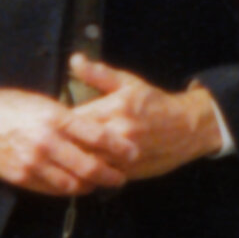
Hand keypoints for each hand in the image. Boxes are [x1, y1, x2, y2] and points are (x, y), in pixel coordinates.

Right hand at [0, 84, 128, 194]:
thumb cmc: (14, 107)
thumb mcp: (45, 103)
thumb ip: (72, 119)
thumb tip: (102, 133)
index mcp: (57, 118)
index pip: (99, 137)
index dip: (120, 148)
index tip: (133, 154)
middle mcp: (47, 141)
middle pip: (90, 167)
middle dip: (111, 175)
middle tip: (121, 177)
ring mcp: (33, 162)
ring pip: (73, 184)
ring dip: (91, 186)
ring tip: (100, 183)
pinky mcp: (21, 177)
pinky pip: (53, 190)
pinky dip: (68, 190)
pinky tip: (76, 186)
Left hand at [64, 57, 224, 179]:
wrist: (189, 128)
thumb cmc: (156, 104)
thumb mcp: (130, 83)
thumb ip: (99, 74)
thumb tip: (75, 60)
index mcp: (114, 109)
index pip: (71, 120)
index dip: (56, 123)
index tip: (49, 123)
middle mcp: (118, 133)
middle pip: (76, 145)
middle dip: (61, 145)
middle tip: (48, 143)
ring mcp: (124, 156)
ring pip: (87, 164)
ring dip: (73, 162)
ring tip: (60, 159)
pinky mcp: (130, 171)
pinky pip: (101, 177)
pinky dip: (89, 175)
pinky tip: (79, 171)